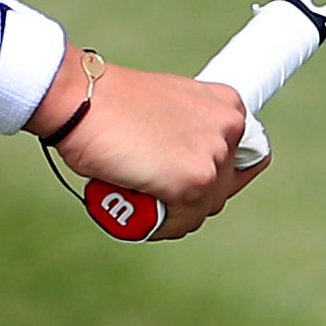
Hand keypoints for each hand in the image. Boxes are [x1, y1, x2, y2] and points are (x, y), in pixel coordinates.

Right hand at [47, 66, 262, 238]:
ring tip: (135, 200)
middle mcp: (229, 128)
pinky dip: (156, 226)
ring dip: (170, 214)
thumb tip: (182, 160)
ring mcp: (213, 157)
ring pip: (200, 209)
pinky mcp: (192, 182)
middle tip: (152, 192)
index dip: (214, 175)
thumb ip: (187, 128)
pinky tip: (132, 212)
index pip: (245, 158)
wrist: (80, 99)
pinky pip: (181, 223)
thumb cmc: (108, 101)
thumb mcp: (164, 104)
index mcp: (226, 105)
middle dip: (188, 197)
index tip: (188, 180)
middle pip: (220, 188)